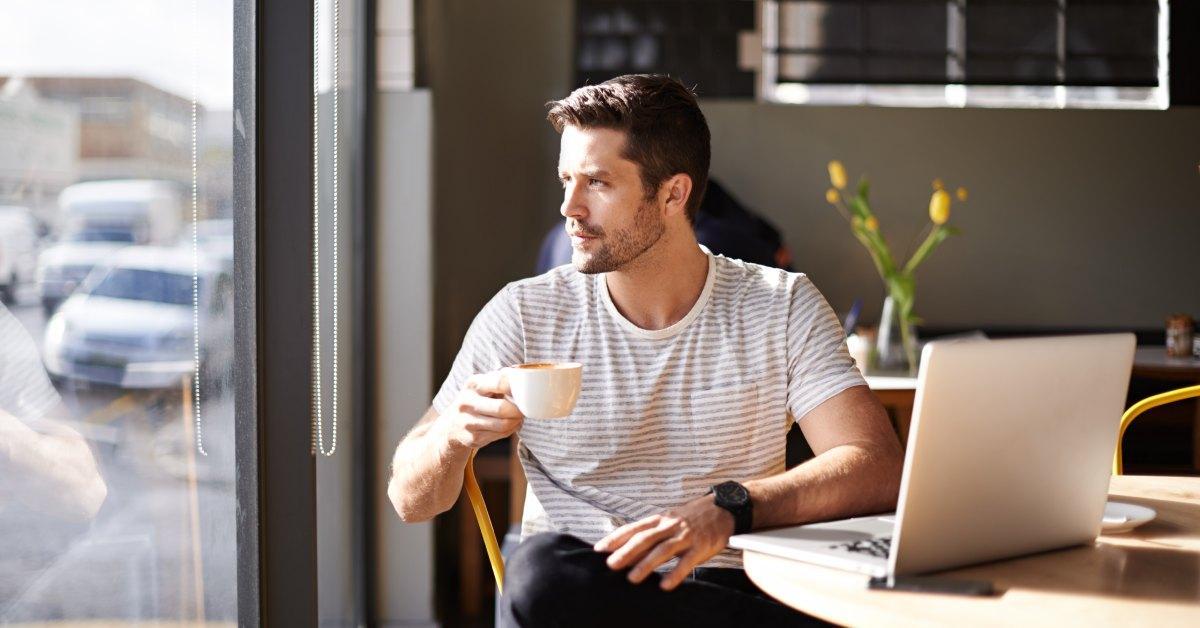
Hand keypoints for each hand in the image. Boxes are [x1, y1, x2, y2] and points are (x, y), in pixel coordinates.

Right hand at [438, 371, 523, 450]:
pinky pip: (500, 434)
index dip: (517, 388)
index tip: (525, 391)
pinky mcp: (472, 438)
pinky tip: (510, 425)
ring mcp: (467, 422)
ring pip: (503, 424)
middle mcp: (467, 402)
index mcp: (473, 384)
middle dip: (518, 410)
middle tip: (524, 409)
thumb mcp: (484, 385)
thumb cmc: (478, 400)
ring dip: (516, 421)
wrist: (453, 424)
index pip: (500, 383)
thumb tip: (526, 382)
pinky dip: (511, 430)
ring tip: (519, 417)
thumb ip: (502, 381)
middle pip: (502, 408)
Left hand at [593, 494, 734, 590]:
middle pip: (644, 539)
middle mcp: (670, 525)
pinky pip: (687, 562)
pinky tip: (665, 585)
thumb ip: (651, 533)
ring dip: (646, 564)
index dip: (616, 538)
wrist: (724, 509)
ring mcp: (685, 536)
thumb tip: (627, 550)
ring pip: (662, 550)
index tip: (599, 549)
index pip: (634, 528)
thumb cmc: (692, 517)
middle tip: (610, 565)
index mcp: (660, 519)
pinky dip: (675, 574)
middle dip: (626, 552)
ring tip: (632, 578)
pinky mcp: (701, 546)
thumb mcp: (669, 520)